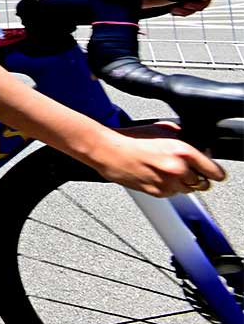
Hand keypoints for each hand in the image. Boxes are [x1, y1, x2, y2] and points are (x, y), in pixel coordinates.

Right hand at [90, 128, 226, 196]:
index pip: (215, 172)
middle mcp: (177, 170)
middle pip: (203, 183)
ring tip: (167, 172)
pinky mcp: (156, 193)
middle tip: (185, 170)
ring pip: (188, 190)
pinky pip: (172, 194)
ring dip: (182, 183)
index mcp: (182, 152)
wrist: (107, 150)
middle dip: (196, 177)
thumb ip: (184, 139)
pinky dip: (168, 187)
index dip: (214, 171)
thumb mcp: (162, 129)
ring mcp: (167, 183)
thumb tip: (198, 148)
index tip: (212, 172)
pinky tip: (156, 175)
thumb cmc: (130, 138)